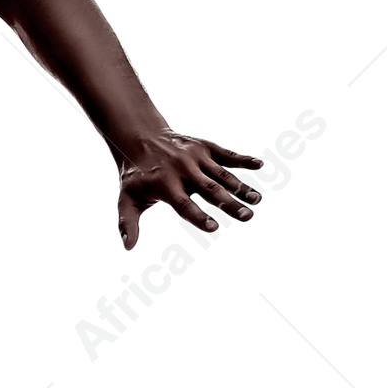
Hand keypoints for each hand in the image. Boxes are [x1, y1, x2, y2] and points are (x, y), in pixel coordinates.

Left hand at [115, 131, 262, 248]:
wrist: (140, 139)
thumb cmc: (136, 177)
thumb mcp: (126, 199)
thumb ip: (128, 223)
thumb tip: (128, 248)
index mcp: (165, 186)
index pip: (183, 204)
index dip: (197, 216)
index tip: (213, 227)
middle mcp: (183, 171)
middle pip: (209, 190)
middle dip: (229, 203)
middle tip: (247, 217)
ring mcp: (196, 158)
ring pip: (222, 174)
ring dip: (241, 187)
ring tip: (257, 200)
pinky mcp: (205, 148)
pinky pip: (227, 154)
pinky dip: (243, 159)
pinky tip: (259, 165)